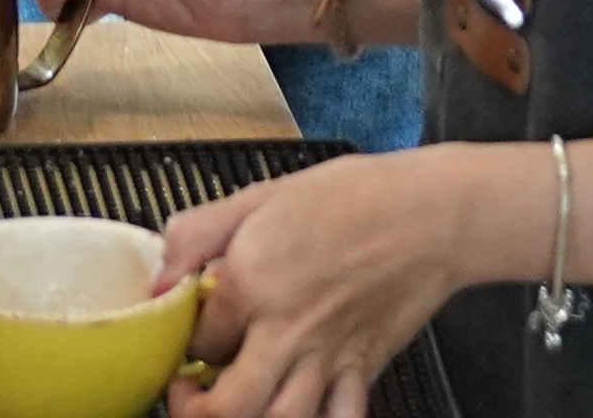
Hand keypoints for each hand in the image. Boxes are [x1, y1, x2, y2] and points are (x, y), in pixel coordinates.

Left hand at [161, 146, 512, 417]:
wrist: (432, 212)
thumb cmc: (355, 197)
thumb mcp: (260, 195)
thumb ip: (197, 235)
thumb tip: (160, 278)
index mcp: (252, 283)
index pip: (197, 340)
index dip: (184, 340)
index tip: (190, 334)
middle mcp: (286, 331)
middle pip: (227, 407)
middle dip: (197, 410)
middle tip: (192, 393)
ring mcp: (328, 357)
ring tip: (239, 402)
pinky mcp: (363, 369)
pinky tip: (303, 406)